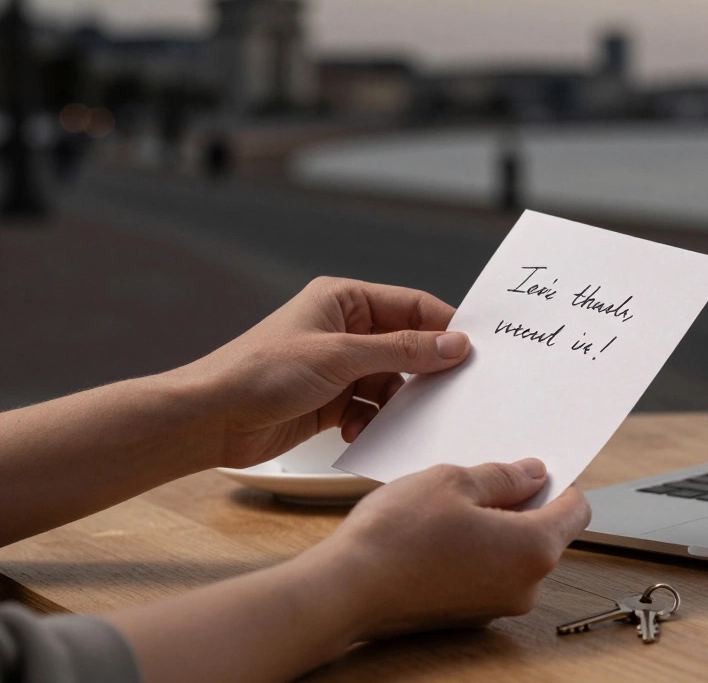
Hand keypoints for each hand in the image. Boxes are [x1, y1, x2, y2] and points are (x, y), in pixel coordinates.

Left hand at [179, 277, 470, 467]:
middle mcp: (344, 329)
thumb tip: (455, 344)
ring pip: (392, 380)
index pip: (412, 305)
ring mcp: (338, 366)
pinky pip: (371, 407)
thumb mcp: (341, 356)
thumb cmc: (261, 372)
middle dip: (423, 370)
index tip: (475, 352)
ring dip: (395, 402)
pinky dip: (372, 420)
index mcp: (344, 300)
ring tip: (390, 416)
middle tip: (450, 391)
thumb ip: (402, 350)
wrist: (209, 419)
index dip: (444, 327)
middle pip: (406, 345)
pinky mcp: (331, 400)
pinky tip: (358, 430)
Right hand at [303, 458, 591, 637]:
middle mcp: (524, 586)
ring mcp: (497, 606)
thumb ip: (503, 476)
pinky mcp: (469, 614)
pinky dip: (477, 551)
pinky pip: (489, 573)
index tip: (537, 468)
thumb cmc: (396, 536)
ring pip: (515, 554)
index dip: (560, 483)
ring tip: (455, 505)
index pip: (577, 511)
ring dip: (497, 527)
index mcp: (533, 549)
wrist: (345, 590)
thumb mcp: (454, 481)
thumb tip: (531, 474)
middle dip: (524, 504)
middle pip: (547, 534)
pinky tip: (442, 533)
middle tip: (485, 479)